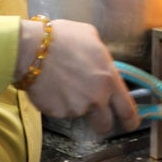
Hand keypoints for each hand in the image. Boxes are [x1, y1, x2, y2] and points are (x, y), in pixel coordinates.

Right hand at [16, 19, 139, 134]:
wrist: (32, 48)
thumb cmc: (62, 38)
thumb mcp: (91, 37)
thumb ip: (103, 57)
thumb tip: (103, 63)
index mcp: (109, 79)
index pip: (127, 110)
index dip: (130, 121)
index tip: (129, 124)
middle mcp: (96, 98)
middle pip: (104, 124)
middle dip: (102, 122)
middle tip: (95, 115)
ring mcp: (75, 108)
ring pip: (79, 113)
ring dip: (75, 104)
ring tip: (63, 83)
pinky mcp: (57, 113)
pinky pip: (61, 111)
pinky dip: (58, 103)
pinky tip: (52, 86)